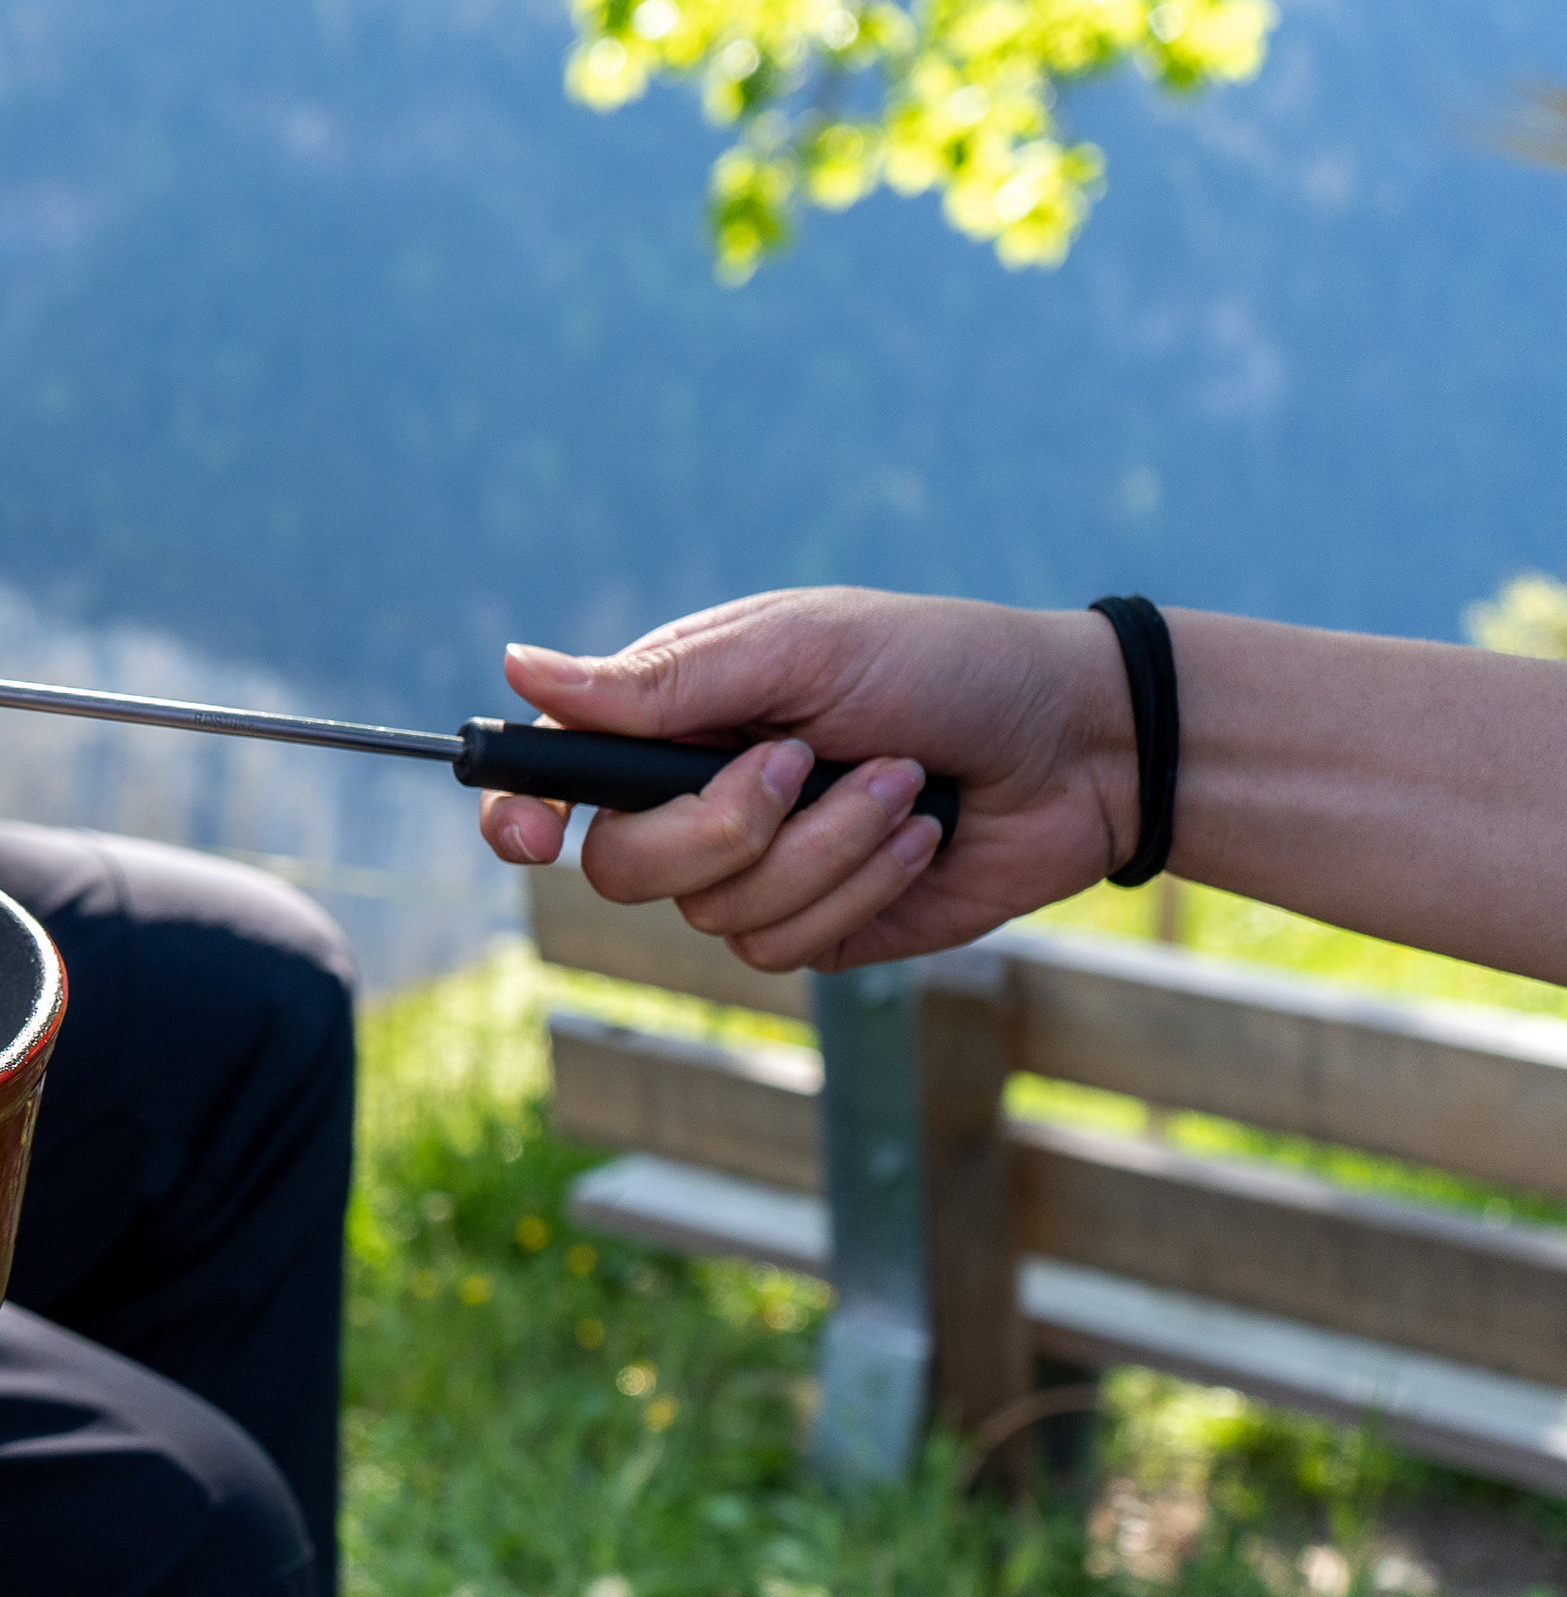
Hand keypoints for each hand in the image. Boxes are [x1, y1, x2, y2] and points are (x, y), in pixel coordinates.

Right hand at [475, 588, 1134, 968]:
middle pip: (622, 867)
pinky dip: (861, 885)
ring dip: (824, 846)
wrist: (1078, 744)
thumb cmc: (941, 666)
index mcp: (677, 721)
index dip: (519, 814)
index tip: (530, 834)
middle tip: (802, 763)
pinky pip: (786, 947)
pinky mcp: (820, 930)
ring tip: (899, 784)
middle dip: (720, 825)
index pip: (557, 781)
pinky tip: (919, 836)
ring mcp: (758, 874)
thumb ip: (660, 679)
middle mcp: (700, 802)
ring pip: (715, 913)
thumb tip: (518, 668)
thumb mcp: (799, 649)